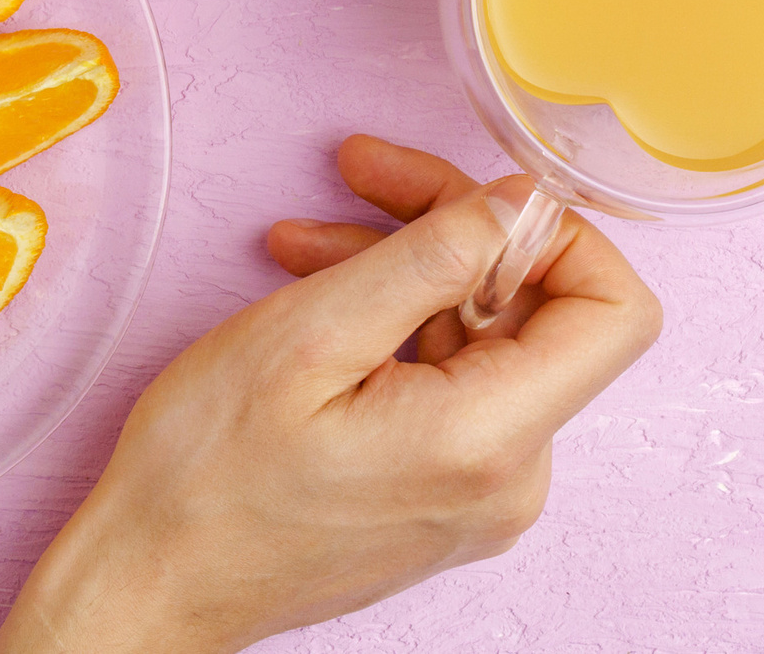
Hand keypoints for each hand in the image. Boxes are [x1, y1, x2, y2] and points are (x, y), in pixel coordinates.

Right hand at [0, 136, 661, 653]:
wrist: (145, 588)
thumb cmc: (204, 478)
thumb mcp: (309, 335)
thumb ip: (432, 257)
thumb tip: (520, 201)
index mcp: (490, 441)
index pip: (618, 312)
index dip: (560, 236)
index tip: (473, 201)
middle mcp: (511, 477)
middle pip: (542, 309)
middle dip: (456, 229)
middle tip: (364, 174)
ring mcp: (483, 490)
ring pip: (488, 334)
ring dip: (410, 269)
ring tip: (306, 243)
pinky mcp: (448, 490)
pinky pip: (457, 378)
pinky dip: (399, 322)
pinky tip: (321, 288)